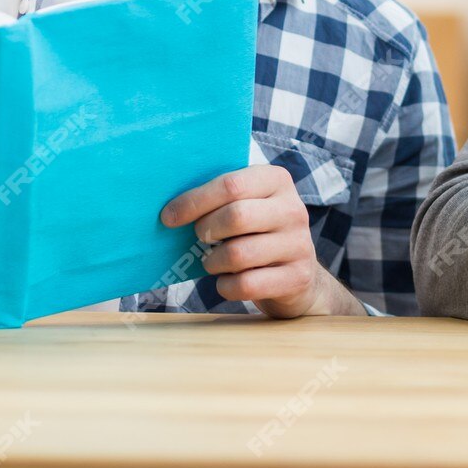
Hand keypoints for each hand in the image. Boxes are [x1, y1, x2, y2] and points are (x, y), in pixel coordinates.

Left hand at [160, 166, 362, 317]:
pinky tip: (228, 281)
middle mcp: (293, 210)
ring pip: (238, 254)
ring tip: (213, 261)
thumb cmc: (256, 233)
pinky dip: (226, 286)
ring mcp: (299, 245)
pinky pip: (246, 284)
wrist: (298, 274)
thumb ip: (218, 198)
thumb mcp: (247, 204)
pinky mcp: (297, 277)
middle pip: (236, 216)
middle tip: (199, 238)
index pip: (231, 185)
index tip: (168, 217)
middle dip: (205, 230)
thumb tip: (169, 208)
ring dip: (213, 262)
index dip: (194, 201)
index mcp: (276, 181)